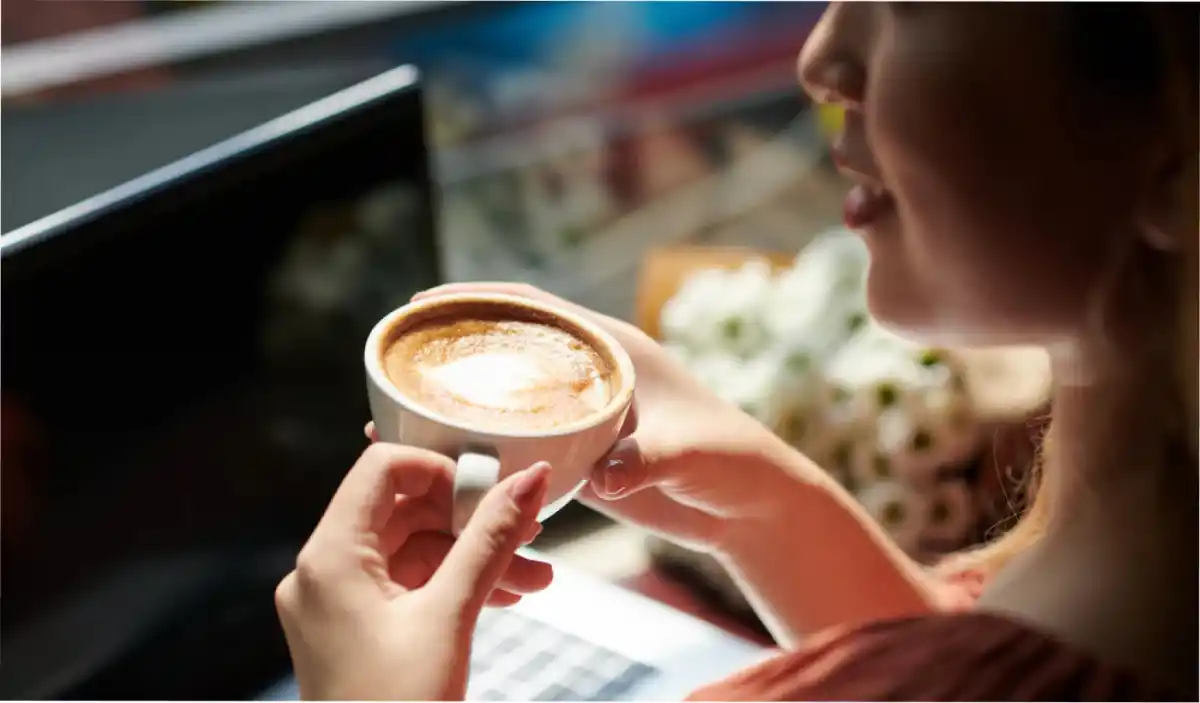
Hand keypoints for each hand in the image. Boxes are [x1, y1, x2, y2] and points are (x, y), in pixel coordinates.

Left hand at [275, 443, 552, 699]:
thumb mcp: (451, 616)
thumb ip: (491, 540)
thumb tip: (530, 481)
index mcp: (329, 559)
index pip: (383, 469)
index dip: (442, 470)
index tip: (491, 489)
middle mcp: (322, 574)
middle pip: (402, 510)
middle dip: (471, 520)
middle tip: (527, 531)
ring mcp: (335, 605)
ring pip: (412, 552)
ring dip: (473, 557)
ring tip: (532, 577)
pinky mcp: (353, 632)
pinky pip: (407, 586)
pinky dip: (454, 585)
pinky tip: (504, 596)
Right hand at [410, 283, 811, 554]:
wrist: (748, 505)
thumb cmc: (731, 461)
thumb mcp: (690, 452)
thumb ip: (649, 458)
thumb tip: (605, 474)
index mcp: (613, 348)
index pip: (534, 307)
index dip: (477, 299)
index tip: (423, 302)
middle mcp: (589, 374)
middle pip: (505, 348)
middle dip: (449, 349)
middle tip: (390, 361)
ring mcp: (579, 415)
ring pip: (503, 397)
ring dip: (454, 403)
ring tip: (393, 416)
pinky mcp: (577, 455)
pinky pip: (517, 442)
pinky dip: (478, 447)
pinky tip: (439, 464)